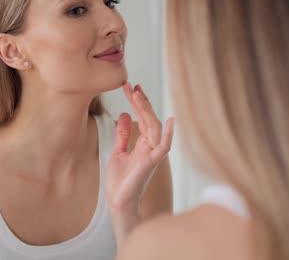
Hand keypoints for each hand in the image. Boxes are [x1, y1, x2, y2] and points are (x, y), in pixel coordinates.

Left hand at [106, 82, 173, 228]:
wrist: (118, 202)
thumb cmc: (120, 180)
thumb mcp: (118, 151)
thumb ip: (123, 135)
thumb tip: (126, 114)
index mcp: (144, 143)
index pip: (144, 117)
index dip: (138, 102)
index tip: (130, 86)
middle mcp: (151, 146)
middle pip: (150, 119)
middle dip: (141, 101)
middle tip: (132, 86)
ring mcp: (152, 154)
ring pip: (155, 128)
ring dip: (147, 110)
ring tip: (137, 94)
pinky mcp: (151, 163)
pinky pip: (164, 147)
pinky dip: (168, 135)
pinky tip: (170, 121)